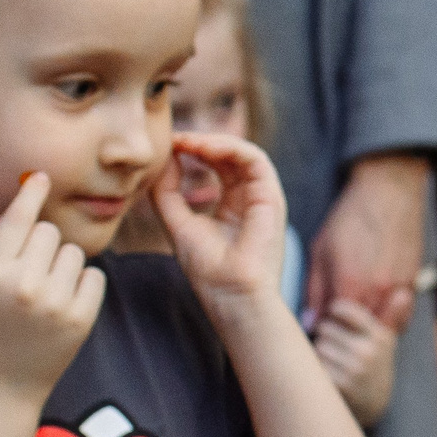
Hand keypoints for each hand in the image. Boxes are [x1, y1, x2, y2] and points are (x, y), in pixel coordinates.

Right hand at [0, 174, 105, 401]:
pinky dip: (83, 285)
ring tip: (47, 294)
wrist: (2, 386)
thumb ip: (2, 245)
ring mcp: (55, 303)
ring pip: (74, 252)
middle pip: (49, 232)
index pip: (16, 220)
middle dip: (43, 246)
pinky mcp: (81, 319)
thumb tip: (29, 196)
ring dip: (64, 266)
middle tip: (32, 275)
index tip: (42, 177)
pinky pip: (93, 276)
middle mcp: (23, 285)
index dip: (31, 195)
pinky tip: (65, 306)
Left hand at [155, 132, 288, 314]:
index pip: (215, 165)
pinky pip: (254, 158)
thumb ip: (167, 192)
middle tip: (175, 139)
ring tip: (187, 141)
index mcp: (231, 205)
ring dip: (213, 141)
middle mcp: (249, 198)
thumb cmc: (208, 271)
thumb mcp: (177, 224)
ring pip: (242, 152)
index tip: (168, 146)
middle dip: (200, 142)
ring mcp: (262, 196)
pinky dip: (230, 147)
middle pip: (228, 155)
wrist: (233, 297)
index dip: (192, 151)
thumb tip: (165, 159)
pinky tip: (205, 148)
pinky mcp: (271, 196)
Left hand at [307, 153, 427, 328]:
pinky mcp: (413, 285)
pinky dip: (386, 320)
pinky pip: (400, 319)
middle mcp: (377, 292)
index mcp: (350, 285)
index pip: (331, 329)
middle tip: (332, 320)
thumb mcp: (321, 251)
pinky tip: (374, 309)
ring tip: (352, 316)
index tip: (316, 323)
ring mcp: (399, 291)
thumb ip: (315, 291)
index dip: (321, 329)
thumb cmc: (349, 218)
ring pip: (380, 330)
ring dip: (365, 328)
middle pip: (356, 333)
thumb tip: (311, 324)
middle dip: (342, 331)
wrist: (389, 191)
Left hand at [314, 296, 407, 427]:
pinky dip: (318, 368)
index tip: (332, 313)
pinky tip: (327, 372)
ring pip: (319, 347)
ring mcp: (355, 370)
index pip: (348, 311)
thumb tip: (403, 293)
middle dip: (325, 334)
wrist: (374, 403)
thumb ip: (391, 315)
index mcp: (379, 336)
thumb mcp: (386, 341)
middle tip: (332, 342)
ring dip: (320, 352)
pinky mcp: (341, 386)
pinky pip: (317, 366)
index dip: (335, 310)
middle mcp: (368, 352)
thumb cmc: (376, 363)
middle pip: (326, 328)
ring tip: (331, 358)